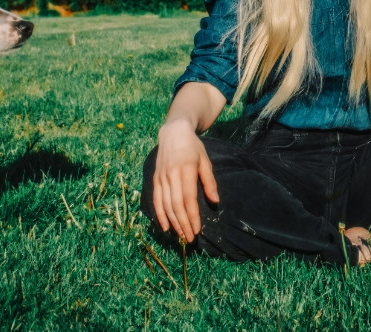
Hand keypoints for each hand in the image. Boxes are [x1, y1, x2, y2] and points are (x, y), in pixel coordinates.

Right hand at [151, 119, 218, 241]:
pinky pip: (156, 200)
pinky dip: (160, 215)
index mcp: (186, 170)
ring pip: (165, 205)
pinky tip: (165, 226)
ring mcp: (161, 177)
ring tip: (181, 235)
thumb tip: (215, 201)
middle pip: (176, 205)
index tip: (197, 230)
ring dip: (173, 222)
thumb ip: (209, 181)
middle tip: (190, 238)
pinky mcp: (155, 179)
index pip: (189, 198)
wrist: (173, 133)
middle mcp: (171, 175)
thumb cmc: (193, 147)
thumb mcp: (205, 161)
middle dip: (183, 224)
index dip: (192, 216)